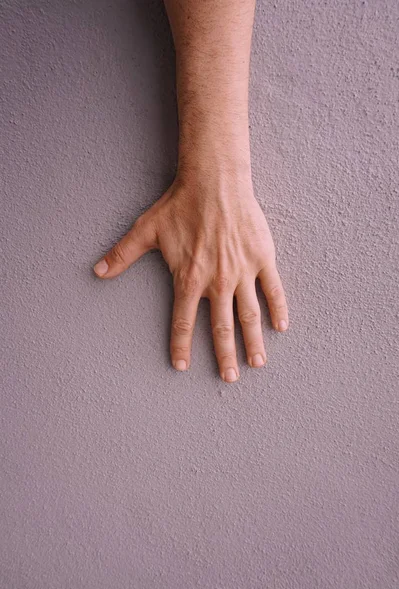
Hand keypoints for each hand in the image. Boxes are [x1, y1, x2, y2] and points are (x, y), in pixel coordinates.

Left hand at [93, 170, 288, 381]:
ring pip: (249, 315)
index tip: (181, 366)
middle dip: (224, 356)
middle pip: (221, 328)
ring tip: (257, 363)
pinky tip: (281, 327)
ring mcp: (242, 271)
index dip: (180, 346)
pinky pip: (273, 289)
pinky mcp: (262, 258)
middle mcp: (217, 282)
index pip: (183, 322)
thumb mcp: (146, 230)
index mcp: (189, 279)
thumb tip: (97, 271)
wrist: (214, 181)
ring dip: (252, 342)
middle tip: (229, 378)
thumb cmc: (179, 205)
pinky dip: (278, 308)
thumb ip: (123, 255)